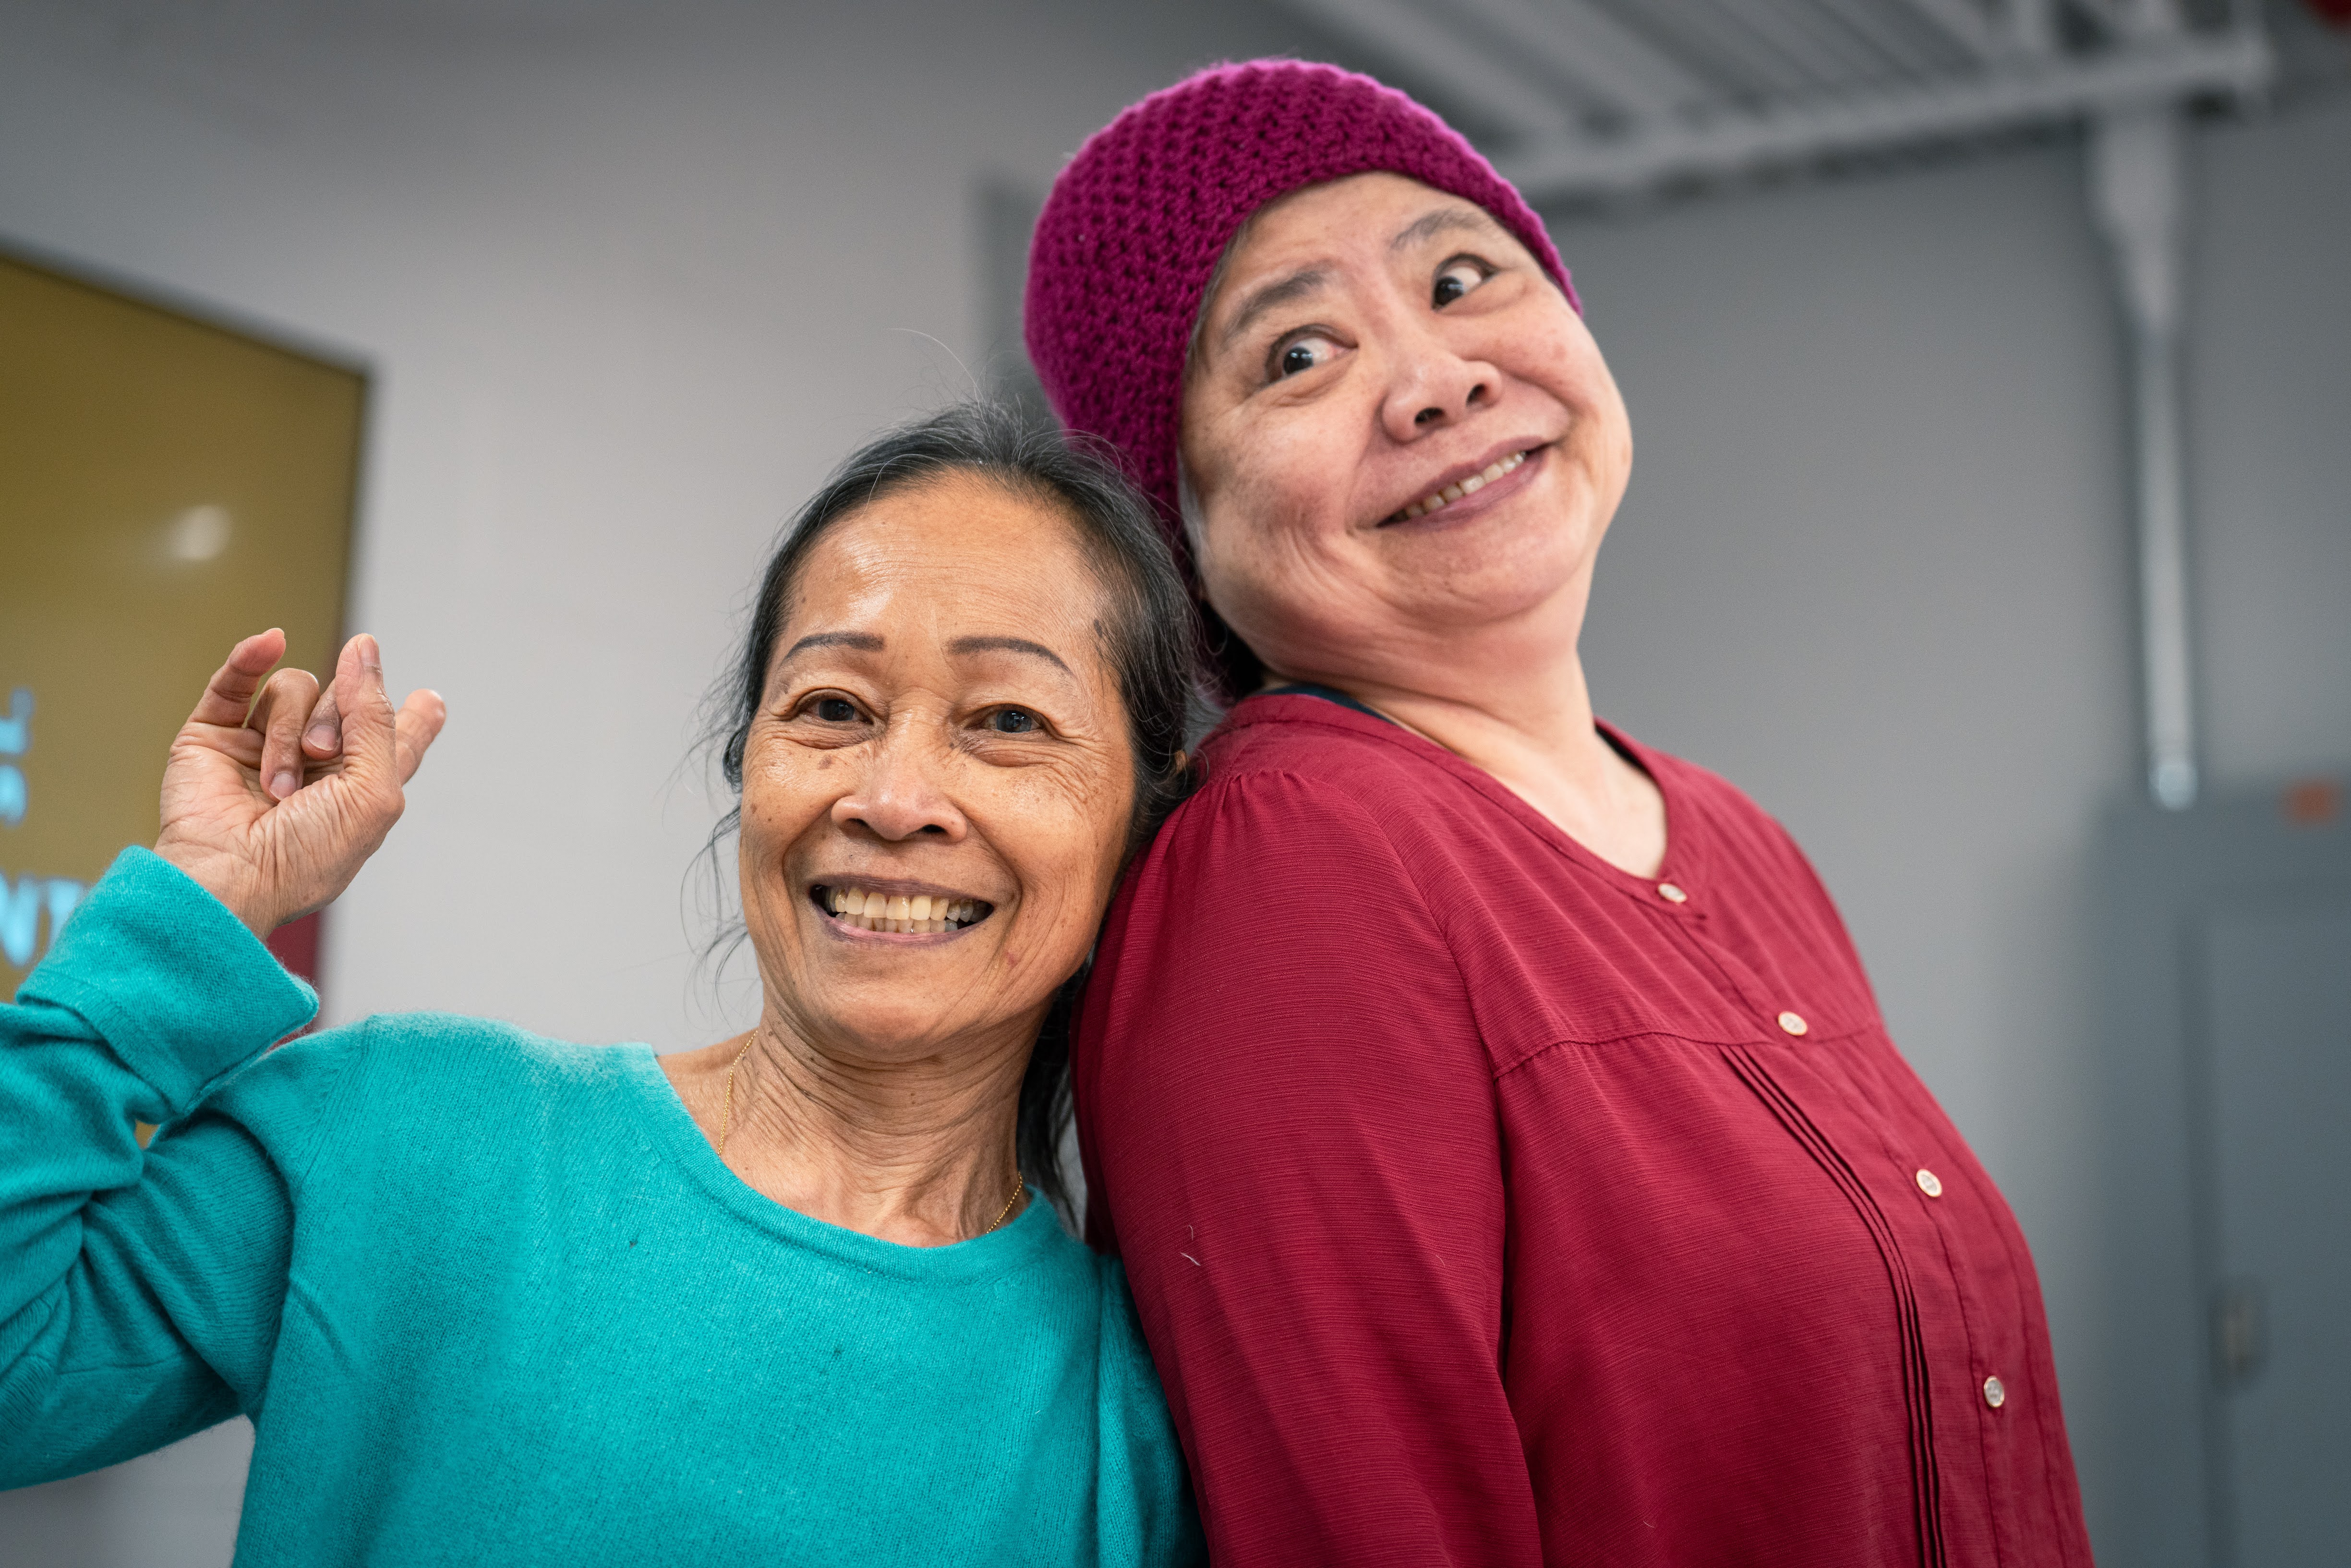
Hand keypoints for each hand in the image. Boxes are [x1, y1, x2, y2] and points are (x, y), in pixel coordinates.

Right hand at [155, 630, 445, 936]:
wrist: (231, 878)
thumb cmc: (307, 854)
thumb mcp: (372, 791)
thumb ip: (376, 719)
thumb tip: (364, 649)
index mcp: (362, 785)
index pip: (394, 739)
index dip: (413, 718)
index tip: (430, 700)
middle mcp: (315, 763)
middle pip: (346, 699)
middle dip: (338, 720)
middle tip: (321, 755)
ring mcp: (262, 746)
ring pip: (294, 690)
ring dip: (289, 730)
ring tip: (278, 784)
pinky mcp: (214, 736)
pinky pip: (236, 679)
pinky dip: (250, 657)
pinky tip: (270, 641)